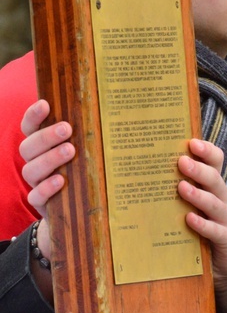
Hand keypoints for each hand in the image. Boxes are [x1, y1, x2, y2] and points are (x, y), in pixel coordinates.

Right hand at [20, 99, 74, 259]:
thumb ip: (87, 135)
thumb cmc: (82, 170)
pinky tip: (61, 180)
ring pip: (30, 170)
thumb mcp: (84, 151)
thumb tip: (111, 112)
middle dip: (46, 136)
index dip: (33, 115)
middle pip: (28, 147)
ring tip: (70, 151)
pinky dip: (46, 187)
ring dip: (49, 159)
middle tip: (67, 129)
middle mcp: (34, 162)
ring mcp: (36, 183)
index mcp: (41, 145)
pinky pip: (35, 196)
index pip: (30, 127)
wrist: (77, 208)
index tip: (45, 104)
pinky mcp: (41, 203)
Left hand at [177, 139, 226, 312]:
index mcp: (213, 185)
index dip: (207, 151)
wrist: (216, 264)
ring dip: (198, 195)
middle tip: (181, 162)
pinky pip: (217, 231)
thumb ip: (173, 187)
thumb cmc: (194, 227)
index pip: (216, 161)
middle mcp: (223, 198)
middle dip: (199, 169)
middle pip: (215, 179)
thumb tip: (141, 170)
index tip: (191, 143)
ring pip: (216, 203)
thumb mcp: (184, 204)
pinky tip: (189, 220)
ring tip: (181, 188)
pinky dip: (204, 224)